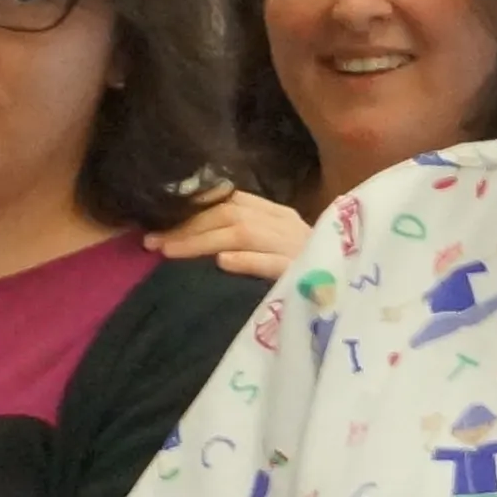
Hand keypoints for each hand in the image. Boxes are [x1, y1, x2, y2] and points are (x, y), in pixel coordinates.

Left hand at [154, 184, 309, 277]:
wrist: (344, 294)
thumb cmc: (300, 273)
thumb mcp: (271, 247)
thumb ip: (238, 235)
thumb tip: (187, 235)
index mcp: (277, 215)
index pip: (230, 202)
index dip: (193, 209)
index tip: (159, 220)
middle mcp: (285, 225)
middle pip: (231, 215)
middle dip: (187, 227)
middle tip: (152, 242)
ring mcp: (295, 247)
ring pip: (244, 234)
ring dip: (202, 241)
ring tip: (170, 251)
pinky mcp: (303, 273)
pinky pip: (273, 263)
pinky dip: (247, 261)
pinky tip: (222, 263)